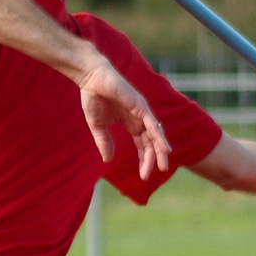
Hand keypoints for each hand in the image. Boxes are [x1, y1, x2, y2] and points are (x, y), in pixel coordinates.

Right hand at [77, 59, 170, 179]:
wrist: (91, 78)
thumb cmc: (93, 97)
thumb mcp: (97, 125)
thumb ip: (104, 142)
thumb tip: (107, 160)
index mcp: (131, 122)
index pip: (142, 144)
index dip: (144, 159)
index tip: (143, 176)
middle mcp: (139, 118)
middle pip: (151, 142)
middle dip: (152, 159)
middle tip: (148, 175)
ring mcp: (142, 111)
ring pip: (155, 135)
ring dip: (160, 151)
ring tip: (163, 166)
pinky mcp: (140, 105)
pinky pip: (153, 124)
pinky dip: (159, 137)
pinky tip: (164, 149)